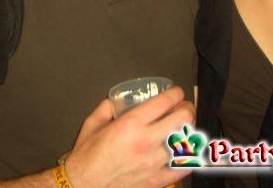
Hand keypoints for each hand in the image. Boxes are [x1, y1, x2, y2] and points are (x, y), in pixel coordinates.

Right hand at [64, 86, 194, 187]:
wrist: (84, 185)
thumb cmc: (87, 156)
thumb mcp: (92, 123)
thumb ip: (107, 107)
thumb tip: (116, 102)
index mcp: (130, 124)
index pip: (164, 103)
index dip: (176, 94)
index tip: (177, 93)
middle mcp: (145, 142)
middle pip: (182, 119)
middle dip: (188, 109)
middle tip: (185, 107)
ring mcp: (153, 163)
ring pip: (185, 143)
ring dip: (188, 132)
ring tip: (186, 128)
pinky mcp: (156, 180)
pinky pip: (182, 169)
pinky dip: (188, 160)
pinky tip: (186, 153)